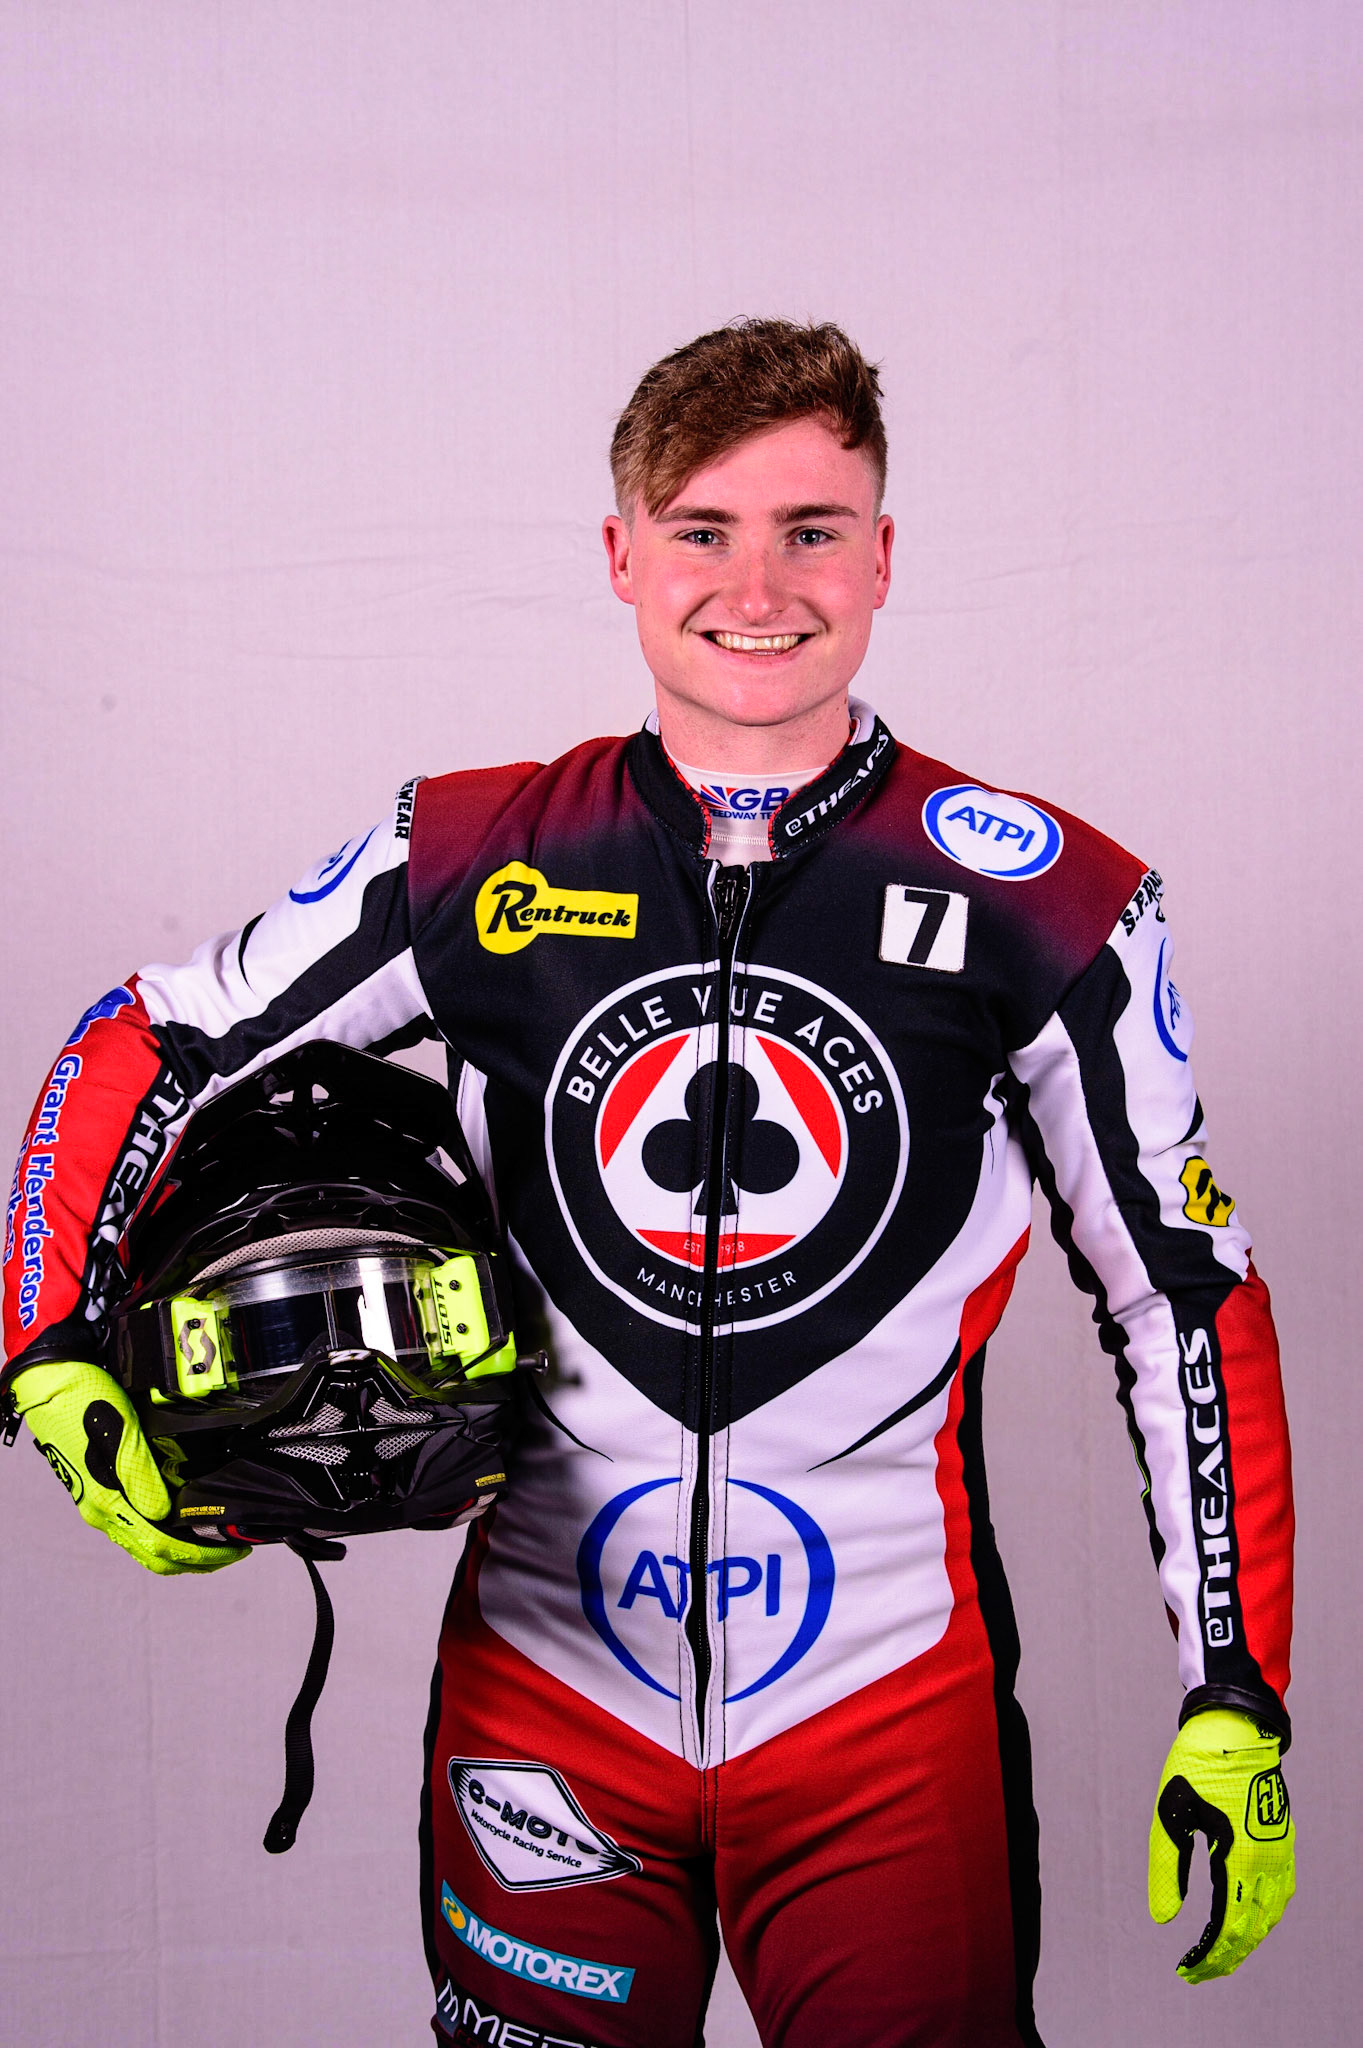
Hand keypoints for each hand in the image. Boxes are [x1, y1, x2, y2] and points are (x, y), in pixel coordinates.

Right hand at [12, 1360, 247, 1574]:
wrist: (50, 1385)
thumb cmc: (84, 1402)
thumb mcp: (119, 1430)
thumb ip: (140, 1473)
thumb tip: (162, 1512)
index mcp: (108, 1500)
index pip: (160, 1546)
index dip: (199, 1555)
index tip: (230, 1552)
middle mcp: (101, 1510)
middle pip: (152, 1555)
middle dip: (194, 1560)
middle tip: (230, 1552)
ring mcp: (98, 1502)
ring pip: (143, 1543)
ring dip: (180, 1550)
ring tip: (212, 1539)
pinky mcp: (98, 1490)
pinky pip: (134, 1527)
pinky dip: (162, 1535)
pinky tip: (180, 1520)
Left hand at [1148, 1706, 1293, 1981]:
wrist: (1236, 1726)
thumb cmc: (1196, 1766)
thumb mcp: (1169, 1815)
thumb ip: (1168, 1870)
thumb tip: (1165, 1920)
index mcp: (1237, 1857)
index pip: (1226, 1927)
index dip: (1208, 1956)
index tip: (1186, 1970)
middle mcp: (1266, 1862)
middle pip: (1249, 1930)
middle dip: (1224, 1958)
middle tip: (1197, 1973)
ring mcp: (1280, 1853)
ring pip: (1269, 1917)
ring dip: (1245, 1942)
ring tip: (1219, 1956)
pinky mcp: (1282, 1842)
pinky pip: (1280, 1895)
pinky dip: (1264, 1918)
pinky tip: (1248, 1922)